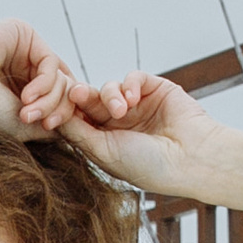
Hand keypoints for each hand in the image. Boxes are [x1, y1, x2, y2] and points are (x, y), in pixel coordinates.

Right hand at [0, 22, 75, 138]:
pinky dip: (45, 83)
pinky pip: (50, 62)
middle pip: (63, 87)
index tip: (49, 130)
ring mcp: (23, 48)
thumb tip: (77, 126)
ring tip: (27, 113)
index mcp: (20, 85)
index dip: (63, 115)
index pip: (57, 98)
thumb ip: (51, 123)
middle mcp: (23, 65)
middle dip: (58, 108)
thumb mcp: (21, 124)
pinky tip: (26, 96)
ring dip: (50, 100)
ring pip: (59, 76)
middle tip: (42, 123)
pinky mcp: (22, 33)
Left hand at [53, 72, 242, 212]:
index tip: (52, 110)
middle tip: (76, 94)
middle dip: (81, 97)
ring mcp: (136, 105)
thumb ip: (78, 132)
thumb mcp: (105, 152)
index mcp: (104, 141)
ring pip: (108, 87)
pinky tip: (134, 99)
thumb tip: (50, 117)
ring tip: (122, 110)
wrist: (192, 159)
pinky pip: (132, 77)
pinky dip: (129, 84)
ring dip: (110, 95)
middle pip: (88, 100)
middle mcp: (118, 122)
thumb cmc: (148, 166)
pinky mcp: (154, 89)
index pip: (76, 119)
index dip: (64, 112)